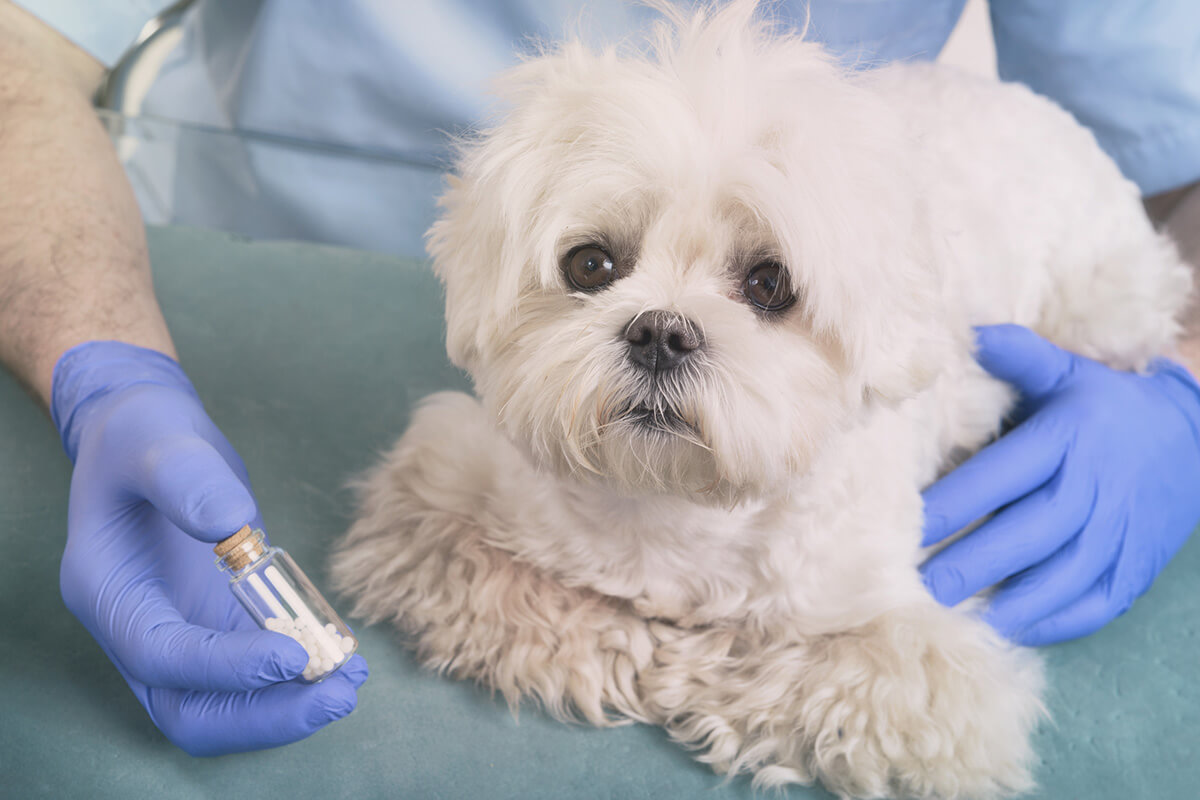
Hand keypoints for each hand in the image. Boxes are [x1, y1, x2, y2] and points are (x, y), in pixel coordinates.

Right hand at [53, 341, 367, 755]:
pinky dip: (297, 679)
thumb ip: (187, 477)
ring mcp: (178, 633)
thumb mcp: (156, 435)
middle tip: (336, 693)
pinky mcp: (217, 625)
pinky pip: (252, 676)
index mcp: (107, 590)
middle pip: (189, 710)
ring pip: (223, 708)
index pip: (159, 654)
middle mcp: (138, 628)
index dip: (224, 666)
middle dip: (263, 715)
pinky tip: (345, 660)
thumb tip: (230, 522)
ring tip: (350, 681)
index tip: (291, 654)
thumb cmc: (142, 434)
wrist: (147, 436)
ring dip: (287, 707)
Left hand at [920, 325, 1199, 645]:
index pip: (1002, 475)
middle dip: (975, 562)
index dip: (956, 501)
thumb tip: (968, 331)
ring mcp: (1117, 534)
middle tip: (922, 585)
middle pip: (1028, 533)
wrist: (1196, 438)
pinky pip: (1094, 604)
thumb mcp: (1070, 372)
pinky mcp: (1133, 570)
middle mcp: (1092, 490)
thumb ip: (1020, 355)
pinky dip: (1055, 621)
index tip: (910, 523)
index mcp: (1067, 440)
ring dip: (1012, 601)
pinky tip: (1012, 629)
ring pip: (1061, 577)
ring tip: (961, 619)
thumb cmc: (1110, 405)